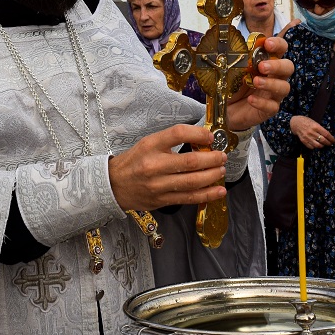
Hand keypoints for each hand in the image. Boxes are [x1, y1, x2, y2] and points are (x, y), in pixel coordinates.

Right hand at [109, 124, 226, 211]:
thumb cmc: (134, 161)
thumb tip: (200, 141)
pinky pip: (189, 198)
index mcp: (150, 145)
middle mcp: (154, 165)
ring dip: (213, 176)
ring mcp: (158, 185)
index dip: (198, 134)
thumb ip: (170, 142)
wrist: (113, 185)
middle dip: (212, 159)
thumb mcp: (147, 143)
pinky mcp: (162, 200)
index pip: (178, 133)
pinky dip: (207, 195)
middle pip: (191, 161)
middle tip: (222, 156)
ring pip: (193, 181)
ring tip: (221, 170)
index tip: (210, 137)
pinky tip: (218, 190)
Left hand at [226, 37, 293, 132]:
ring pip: (284, 87)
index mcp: (266, 61)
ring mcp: (273, 93)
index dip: (278, 44)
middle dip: (277, 65)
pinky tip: (251, 100)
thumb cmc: (230, 85)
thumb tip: (212, 46)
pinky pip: (273, 106)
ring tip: (255, 82)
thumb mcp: (227, 70)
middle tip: (262, 66)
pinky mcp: (269, 109)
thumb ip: (227, 59)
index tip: (268, 44)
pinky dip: (262, 102)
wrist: (224, 109)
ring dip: (271, 83)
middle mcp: (274, 76)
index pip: (280, 49)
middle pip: (288, 67)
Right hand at [290, 115, 334, 149]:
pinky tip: (316, 144)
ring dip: (322, 146)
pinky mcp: (303, 141)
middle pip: (323, 140)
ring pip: (318, 145)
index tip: (333, 140)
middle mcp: (312, 132)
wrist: (295, 123)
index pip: (326, 134)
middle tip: (330, 143)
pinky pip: (311, 147)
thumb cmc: (306, 121)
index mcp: (316, 126)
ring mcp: (307, 137)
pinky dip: (315, 147)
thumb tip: (327, 135)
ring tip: (323, 145)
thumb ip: (320, 128)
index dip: (331, 138)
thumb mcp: (314, 122)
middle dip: (328, 143)